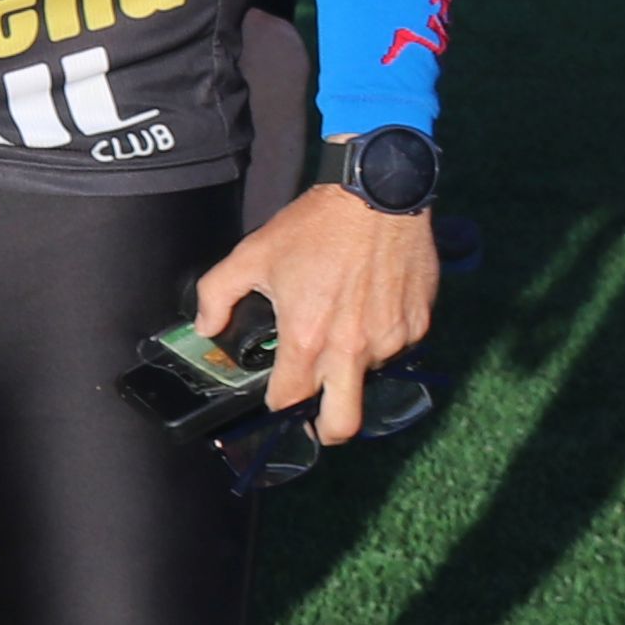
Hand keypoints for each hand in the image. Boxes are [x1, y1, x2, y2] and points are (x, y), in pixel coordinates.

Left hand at [194, 177, 441, 448]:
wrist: (378, 194)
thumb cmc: (315, 225)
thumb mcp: (253, 254)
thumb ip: (217, 295)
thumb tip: (206, 327)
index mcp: (307, 339)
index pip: (289, 401)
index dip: (278, 405)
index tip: (278, 397)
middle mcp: (351, 350)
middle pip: (343, 424)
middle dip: (327, 430)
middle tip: (319, 417)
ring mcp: (390, 341)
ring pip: (371, 378)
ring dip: (355, 367)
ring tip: (345, 329)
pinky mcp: (418, 325)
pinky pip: (398, 348)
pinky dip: (382, 339)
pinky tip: (371, 307)